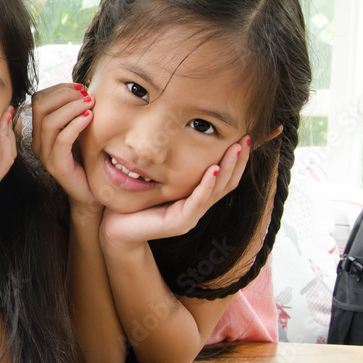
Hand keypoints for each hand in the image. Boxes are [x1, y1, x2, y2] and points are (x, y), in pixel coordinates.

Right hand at [31, 82, 99, 212]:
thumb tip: (83, 89)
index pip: (38, 100)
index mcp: (40, 131)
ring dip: (71, 107)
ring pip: (49, 122)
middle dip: (64, 95)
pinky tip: (89, 117)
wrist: (90, 192)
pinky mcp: (57, 165)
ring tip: (90, 103)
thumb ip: (74, 114)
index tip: (80, 86)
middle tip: (86, 94)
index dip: (58, 89)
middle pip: (40, 107)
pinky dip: (75, 125)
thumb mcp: (78, 131)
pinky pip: (62, 139)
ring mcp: (45, 154)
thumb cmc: (86, 160)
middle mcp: (38, 142)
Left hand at [100, 136, 249, 248]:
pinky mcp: (180, 223)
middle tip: (248, 139)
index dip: (236, 159)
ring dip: (228, 168)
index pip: (224, 176)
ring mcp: (191, 217)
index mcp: (196, 198)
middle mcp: (197, 208)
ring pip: (217, 190)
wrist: (115, 226)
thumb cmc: (134, 200)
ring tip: (236, 148)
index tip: (245, 136)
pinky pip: (197, 202)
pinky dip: (206, 184)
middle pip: (228, 183)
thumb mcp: (157, 178)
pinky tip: (213, 169)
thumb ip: (171, 164)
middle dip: (238, 160)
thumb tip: (177, 135)